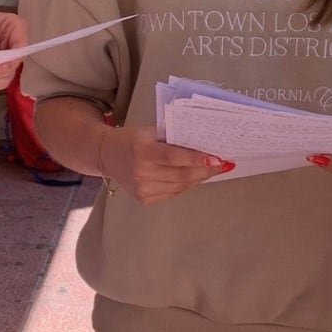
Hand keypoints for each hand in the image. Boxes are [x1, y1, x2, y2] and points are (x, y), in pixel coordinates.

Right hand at [100, 125, 229, 204]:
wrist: (107, 156)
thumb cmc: (132, 139)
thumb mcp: (150, 131)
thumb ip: (173, 137)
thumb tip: (203, 143)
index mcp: (142, 152)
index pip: (175, 157)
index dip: (197, 159)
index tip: (217, 158)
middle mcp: (142, 173)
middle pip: (182, 174)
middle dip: (206, 169)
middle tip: (224, 163)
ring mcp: (144, 190)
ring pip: (182, 186)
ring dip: (200, 177)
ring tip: (214, 168)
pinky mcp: (146, 199)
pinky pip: (174, 192)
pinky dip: (188, 184)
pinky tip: (196, 176)